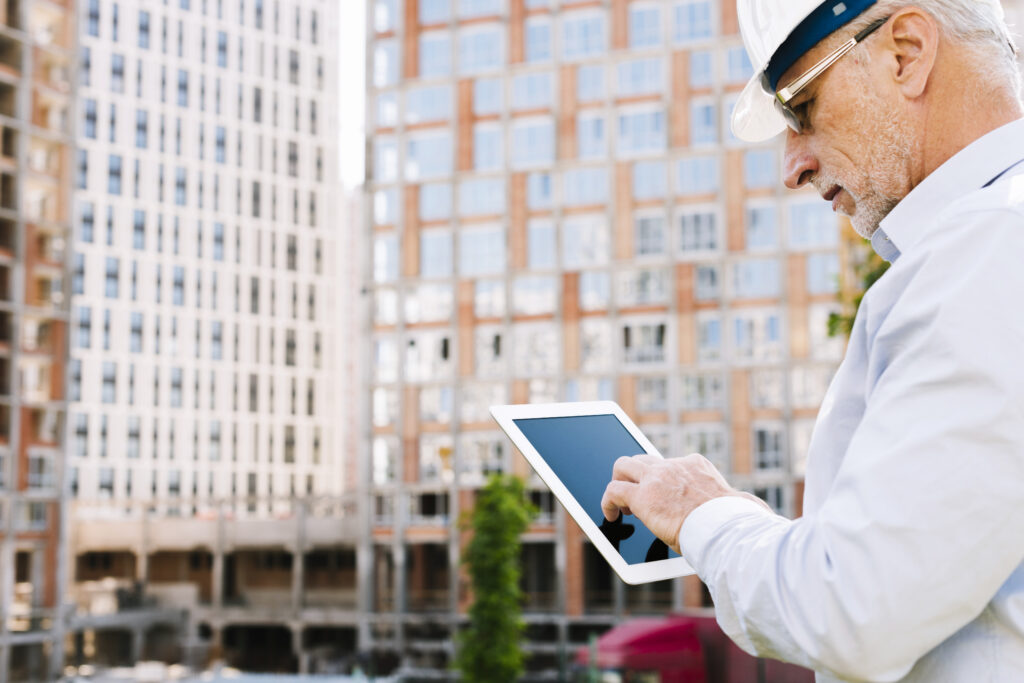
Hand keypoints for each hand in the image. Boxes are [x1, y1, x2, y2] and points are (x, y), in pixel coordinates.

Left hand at [600, 453, 770, 554]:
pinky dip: (607, 502)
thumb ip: (743, 504)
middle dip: (634, 475)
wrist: (727, 530)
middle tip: (634, 496)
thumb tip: (759, 512)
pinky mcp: (643, 497)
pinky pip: (613, 491)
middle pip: (642, 458)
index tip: (660, 489)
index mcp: (697, 466)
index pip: (672, 463)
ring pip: (622, 466)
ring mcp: (656, 478)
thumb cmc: (738, 523)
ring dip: (618, 483)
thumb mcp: (742, 507)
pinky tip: (610, 516)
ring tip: (619, 505)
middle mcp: (675, 466)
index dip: (661, 477)